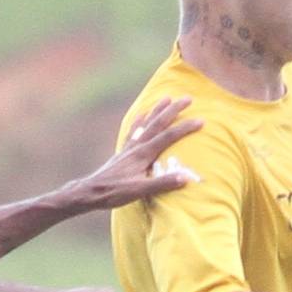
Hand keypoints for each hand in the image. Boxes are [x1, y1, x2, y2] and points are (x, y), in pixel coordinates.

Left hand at [65, 97, 204, 210]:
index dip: (185, 128)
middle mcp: (136, 147)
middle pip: (158, 124)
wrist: (90, 192)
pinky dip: (139, 121)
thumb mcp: (140, 191)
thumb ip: (162, 183)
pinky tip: (141, 115)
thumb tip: (185, 178)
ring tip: (167, 98)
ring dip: (157, 110)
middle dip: (173, 110)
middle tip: (188, 98)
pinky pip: (133, 131)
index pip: (168, 137)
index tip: (201, 120)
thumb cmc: (114, 193)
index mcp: (143, 154)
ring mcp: (129, 148)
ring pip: (146, 123)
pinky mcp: (123, 152)